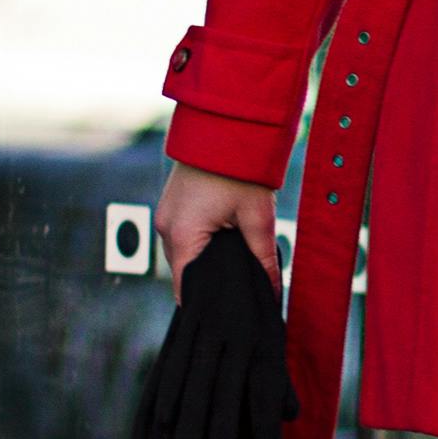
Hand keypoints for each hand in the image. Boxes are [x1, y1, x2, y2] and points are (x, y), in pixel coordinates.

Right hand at [156, 163, 279, 300]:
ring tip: (234, 268)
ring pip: (184, 254)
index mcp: (182, 235)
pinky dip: (200, 244)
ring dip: (205, 260)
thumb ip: (263, 257)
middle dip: (210, 282)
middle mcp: (166, 227)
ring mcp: (166, 214)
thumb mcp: (257, 216)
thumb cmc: (240, 168)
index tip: (226, 313)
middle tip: (239, 292)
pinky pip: (183, 235)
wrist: (224, 125)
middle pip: (185, 272)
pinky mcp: (172, 204)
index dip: (207, 302)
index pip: (186, 288)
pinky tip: (223, 244)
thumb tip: (271, 289)